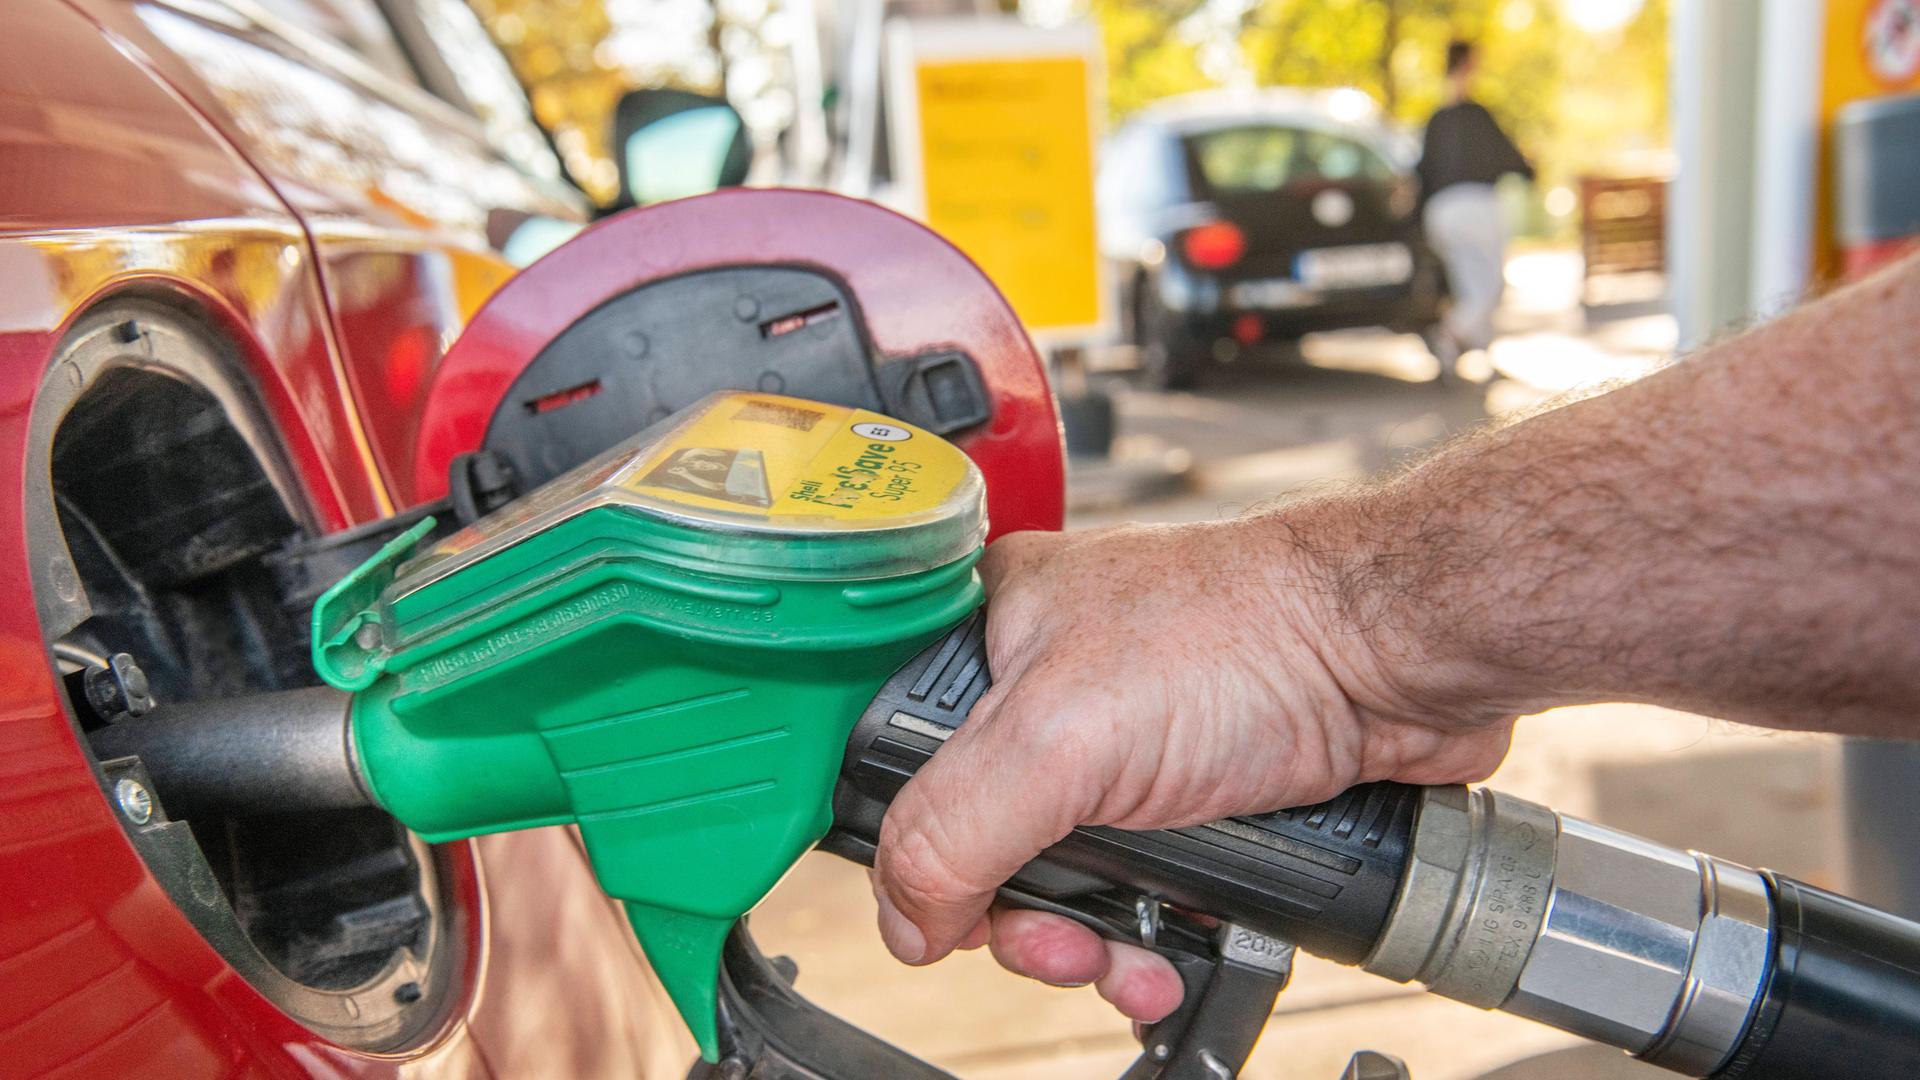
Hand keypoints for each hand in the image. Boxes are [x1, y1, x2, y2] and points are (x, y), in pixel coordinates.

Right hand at [869, 516, 1516, 1020]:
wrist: (1395, 660)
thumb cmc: (1253, 637)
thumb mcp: (1059, 738)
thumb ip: (953, 831)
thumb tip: (906, 918)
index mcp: (992, 631)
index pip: (894, 753)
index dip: (912, 840)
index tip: (944, 897)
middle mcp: (1050, 686)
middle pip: (978, 837)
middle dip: (1019, 914)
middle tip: (1057, 935)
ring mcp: (1122, 743)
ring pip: (1060, 877)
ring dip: (1087, 941)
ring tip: (1124, 957)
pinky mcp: (1188, 794)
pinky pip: (1134, 890)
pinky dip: (1146, 936)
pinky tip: (1169, 950)